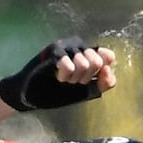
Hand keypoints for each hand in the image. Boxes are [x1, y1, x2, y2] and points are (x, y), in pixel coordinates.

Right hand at [0, 37, 116, 110]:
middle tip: (74, 80)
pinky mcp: (54, 51)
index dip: (102, 72)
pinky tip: (58, 76)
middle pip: (98, 62)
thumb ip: (105, 83)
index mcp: (90, 54)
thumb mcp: (88, 91)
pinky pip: (69, 66)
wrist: (34, 96)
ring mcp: (66, 47)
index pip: (108, 56)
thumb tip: (108, 69)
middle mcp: (79, 46)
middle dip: (86, 78)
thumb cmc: (61, 92)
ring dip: (74, 78)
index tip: (91, 80)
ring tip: (64, 78)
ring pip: (84, 64)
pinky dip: (64, 76)